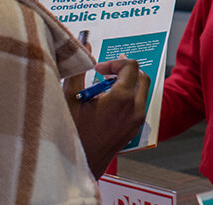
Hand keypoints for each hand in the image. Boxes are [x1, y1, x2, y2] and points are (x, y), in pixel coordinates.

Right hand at [64, 56, 149, 177]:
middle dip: (124, 71)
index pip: (130, 66)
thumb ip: (79, 69)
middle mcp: (134, 110)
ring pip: (141, 91)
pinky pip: (137, 105)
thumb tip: (84, 47)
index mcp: (122, 99)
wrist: (80, 165)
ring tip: (103, 90)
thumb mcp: (70, 98)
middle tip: (105, 74)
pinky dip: (127, 97)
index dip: (114, 62)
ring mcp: (137, 121)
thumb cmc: (72, 134)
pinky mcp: (134, 129)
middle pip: (141, 76)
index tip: (98, 70)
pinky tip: (105, 103)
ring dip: (126, 84)